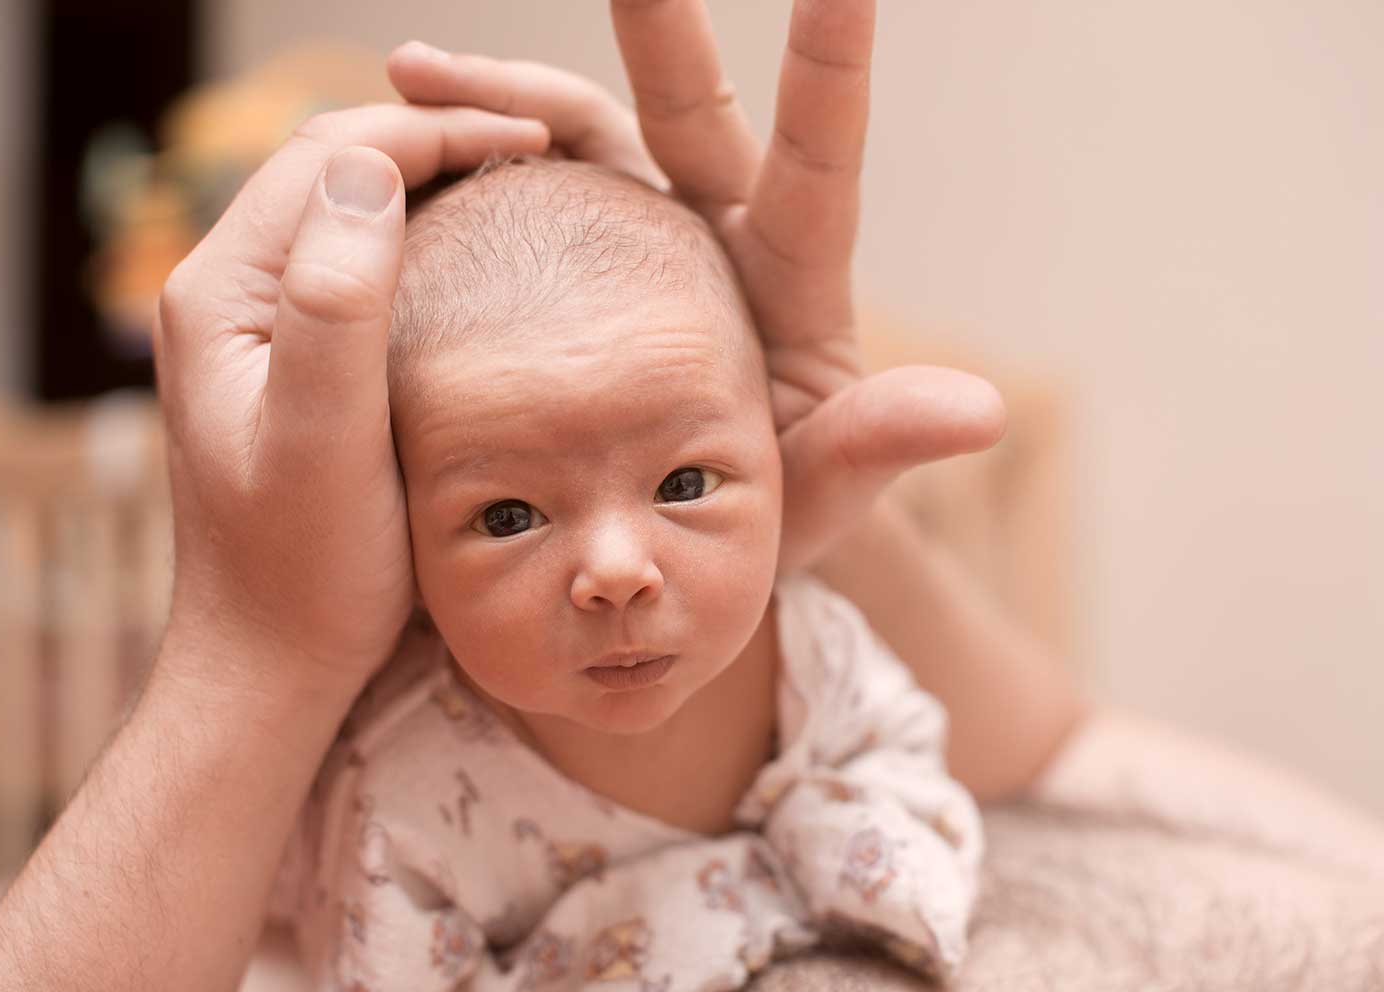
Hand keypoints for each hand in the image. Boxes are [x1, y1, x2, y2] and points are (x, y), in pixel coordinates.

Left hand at [154, 105, 547, 696]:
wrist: (272, 657)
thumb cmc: (305, 568)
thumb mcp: (325, 440)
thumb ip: (335, 305)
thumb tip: (371, 173)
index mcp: (221, 293)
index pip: (330, 157)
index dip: (432, 130)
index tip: (529, 141)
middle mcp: (227, 294)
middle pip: (335, 169)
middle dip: (435, 140)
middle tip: (538, 153)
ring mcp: (256, 327)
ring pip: (349, 212)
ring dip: (431, 184)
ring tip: (518, 188)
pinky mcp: (288, 361)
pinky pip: (357, 266)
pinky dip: (422, 240)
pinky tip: (477, 261)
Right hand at [386, 0, 1004, 571]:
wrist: (670, 547)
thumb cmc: (762, 520)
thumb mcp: (813, 495)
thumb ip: (874, 449)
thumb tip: (981, 413)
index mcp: (788, 278)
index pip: (818, 161)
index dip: (830, 71)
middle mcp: (716, 234)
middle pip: (683, 112)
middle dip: (655, 25)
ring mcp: (641, 239)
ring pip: (582, 136)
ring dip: (503, 98)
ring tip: (410, 74)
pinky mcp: (576, 260)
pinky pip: (522, 189)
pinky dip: (467, 159)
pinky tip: (402, 140)